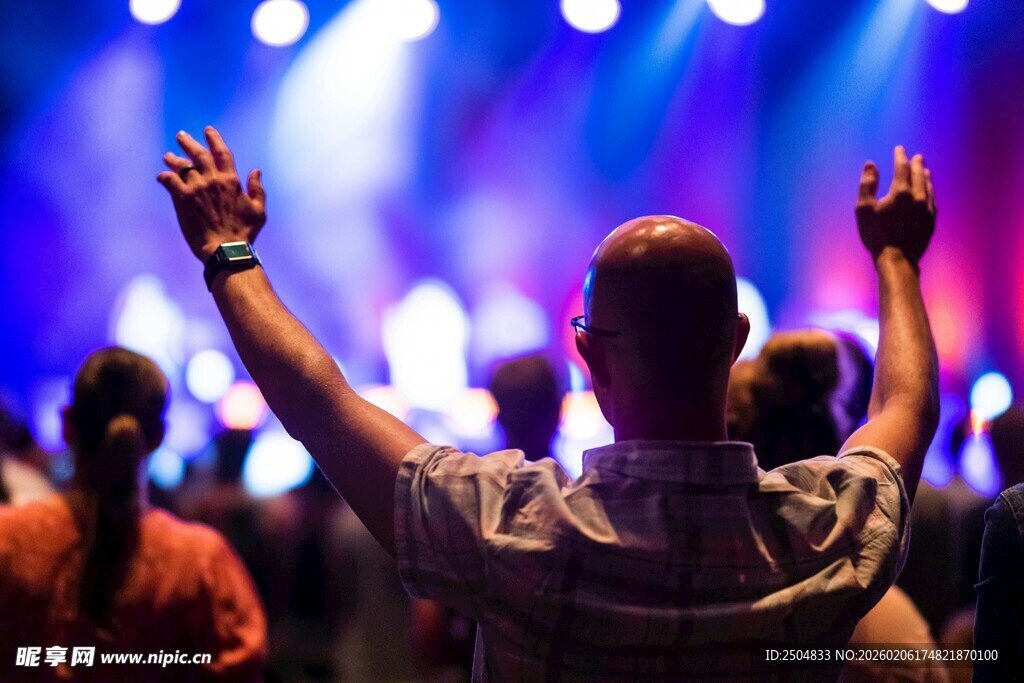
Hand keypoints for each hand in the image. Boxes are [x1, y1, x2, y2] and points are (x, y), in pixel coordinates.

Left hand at [157, 126, 265, 261]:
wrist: (225, 249)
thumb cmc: (244, 232)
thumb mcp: (259, 210)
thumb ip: (257, 189)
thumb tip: (256, 172)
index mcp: (231, 180)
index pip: (221, 153)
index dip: (214, 139)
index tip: (208, 130)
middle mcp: (212, 180)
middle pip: (198, 154)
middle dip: (188, 143)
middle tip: (181, 136)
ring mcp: (196, 188)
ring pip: (182, 166)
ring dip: (174, 160)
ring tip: (168, 156)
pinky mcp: (182, 199)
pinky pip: (170, 182)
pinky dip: (165, 177)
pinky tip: (162, 177)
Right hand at [856, 145, 935, 265]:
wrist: (897, 259)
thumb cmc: (876, 235)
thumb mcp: (864, 209)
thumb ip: (867, 184)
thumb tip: (871, 164)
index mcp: (900, 192)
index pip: (902, 167)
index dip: (900, 156)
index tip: (899, 149)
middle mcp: (917, 197)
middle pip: (919, 174)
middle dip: (916, 164)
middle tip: (916, 156)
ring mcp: (926, 209)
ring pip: (928, 186)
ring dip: (925, 176)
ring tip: (924, 170)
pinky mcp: (931, 220)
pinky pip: (932, 200)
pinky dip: (929, 191)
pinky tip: (927, 192)